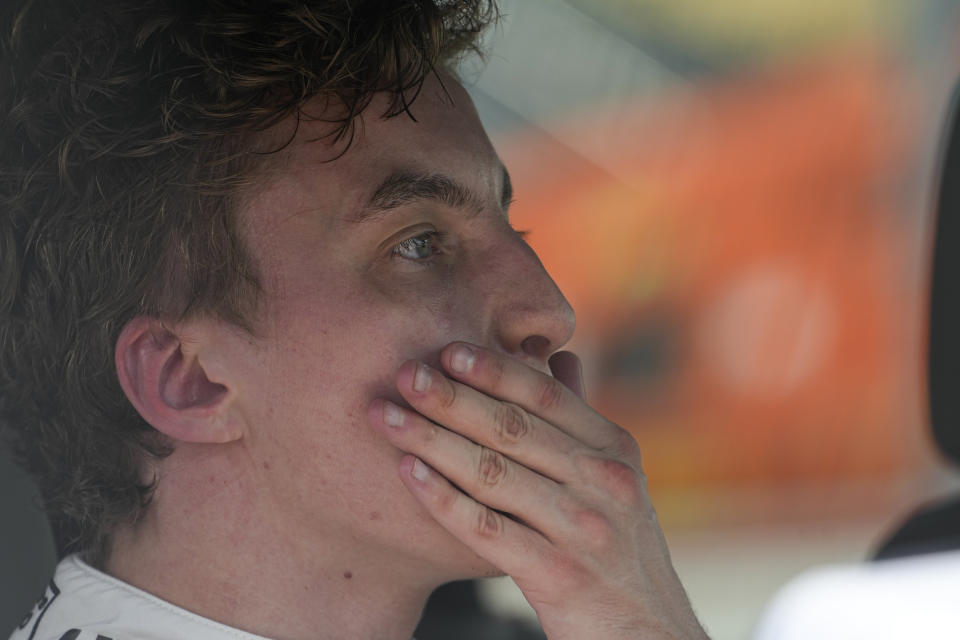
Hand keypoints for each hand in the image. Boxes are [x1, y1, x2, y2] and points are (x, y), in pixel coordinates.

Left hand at [369, 342, 707, 639]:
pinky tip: (407, 473)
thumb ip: (581, 423)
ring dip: (432, 439)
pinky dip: (443, 497)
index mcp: (614, 449)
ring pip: (492, 472)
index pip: (546, 397)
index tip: (446, 349)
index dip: (494, 369)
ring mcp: (583, 528)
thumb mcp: (614, 481)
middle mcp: (604, 482)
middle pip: (513, 428)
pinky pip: (486, 528)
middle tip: (403, 372)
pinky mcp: (558, 574)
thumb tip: (561, 357)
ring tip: (385, 416)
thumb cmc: (618, 550)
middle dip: (451, 397)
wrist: (648, 634)